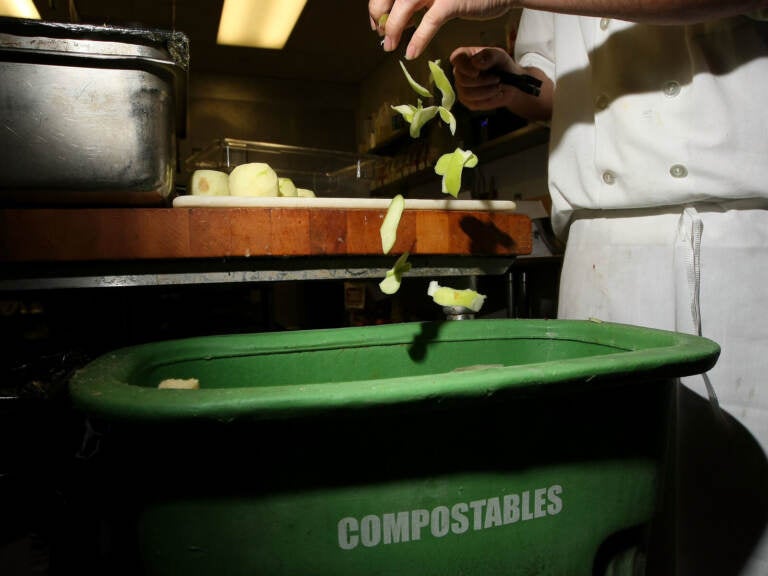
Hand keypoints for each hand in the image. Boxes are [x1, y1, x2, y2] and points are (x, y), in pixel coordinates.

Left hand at [369, 0, 511, 59]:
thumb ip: (418, 4)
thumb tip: (396, 22)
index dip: (377, 6)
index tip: (377, 23)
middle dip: (380, 16)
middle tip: (382, 34)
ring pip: (403, 7)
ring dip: (393, 29)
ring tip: (390, 46)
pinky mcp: (451, 2)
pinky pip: (428, 23)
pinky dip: (417, 40)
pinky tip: (411, 53)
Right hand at [450, 46, 518, 110]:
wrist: (510, 82)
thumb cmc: (501, 65)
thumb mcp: (499, 55)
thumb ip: (489, 55)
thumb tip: (475, 62)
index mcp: (464, 57)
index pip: (456, 58)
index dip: (464, 67)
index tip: (476, 72)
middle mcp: (459, 73)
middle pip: (462, 80)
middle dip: (482, 81)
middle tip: (497, 79)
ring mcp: (462, 88)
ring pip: (467, 94)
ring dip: (486, 91)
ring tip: (499, 87)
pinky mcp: (468, 102)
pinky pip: (474, 103)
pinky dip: (489, 99)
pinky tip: (498, 94)